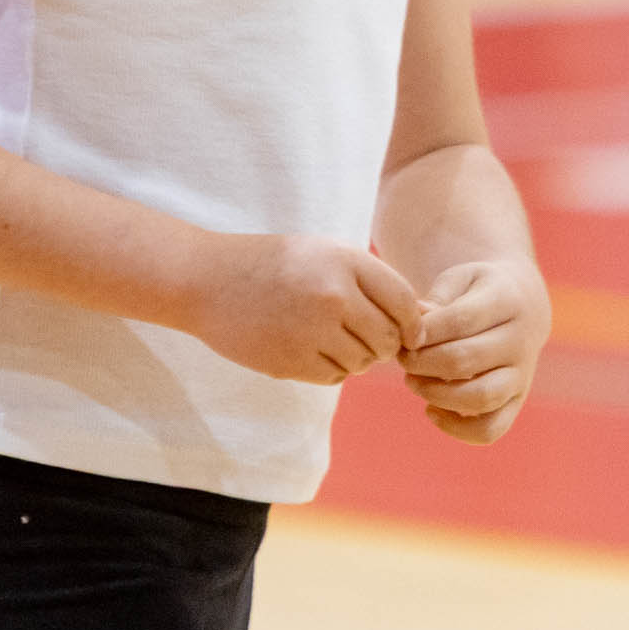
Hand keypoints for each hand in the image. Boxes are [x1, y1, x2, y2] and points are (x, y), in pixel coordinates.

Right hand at [184, 233, 423, 383]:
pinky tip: (309, 348)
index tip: (409, 331)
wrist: (207, 281)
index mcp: (345, 261)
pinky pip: (335, 377)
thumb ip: (368, 280)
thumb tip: (422, 319)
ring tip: (329, 337)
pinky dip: (331, 369)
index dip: (413, 323)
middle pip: (388, 339)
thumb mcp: (323, 252)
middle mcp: (334, 295)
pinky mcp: (291, 361)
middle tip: (365, 337)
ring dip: (355, 357)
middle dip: (384, 344)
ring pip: (363, 362)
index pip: (405, 302)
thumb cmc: (274, 265)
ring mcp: (311, 330)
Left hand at [399, 258, 549, 442]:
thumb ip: (437, 299)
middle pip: (466, 360)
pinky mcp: (516, 402)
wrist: (523, 307)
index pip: (461, 320)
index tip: (404, 336)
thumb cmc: (477, 293)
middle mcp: (521, 341)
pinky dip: (456, 429)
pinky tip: (430, 410)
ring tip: (413, 382)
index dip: (425, 331)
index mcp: (507, 301)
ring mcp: (522, 375)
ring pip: (481, 397)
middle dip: (422, 363)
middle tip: (403, 358)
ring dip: (436, 394)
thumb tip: (415, 326)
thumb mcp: (460, 279)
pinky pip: (490, 429)